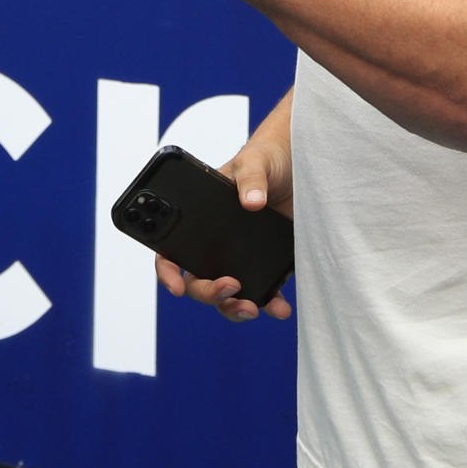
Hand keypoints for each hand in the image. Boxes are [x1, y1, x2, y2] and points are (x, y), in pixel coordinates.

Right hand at [155, 131, 292, 322]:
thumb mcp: (255, 162)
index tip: (177, 287)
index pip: (171, 251)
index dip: (167, 272)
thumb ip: (251, 178)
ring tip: (252, 308)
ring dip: (233, 308)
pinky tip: (280, 308)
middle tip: (230, 286)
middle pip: (198, 281)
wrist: (299, 164)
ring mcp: (240, 255)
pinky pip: (262, 290)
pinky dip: (270, 303)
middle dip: (209, 292)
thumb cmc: (266, 158)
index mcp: (199, 220)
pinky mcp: (266, 261)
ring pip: (226, 294)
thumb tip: (251, 202)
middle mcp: (215, 243)